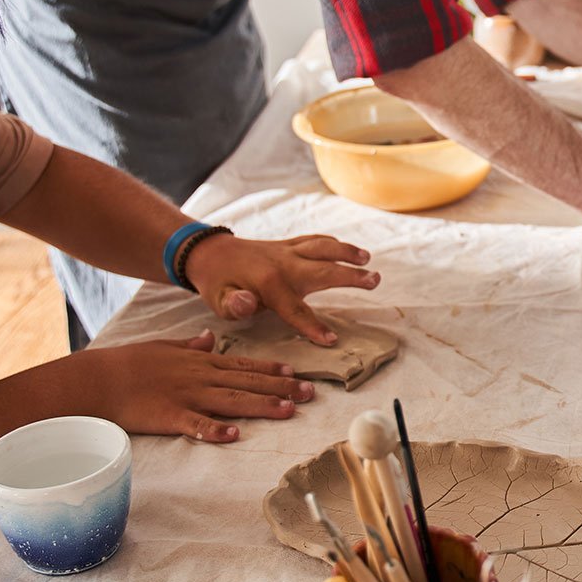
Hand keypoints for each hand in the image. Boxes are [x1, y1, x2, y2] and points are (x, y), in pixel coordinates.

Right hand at [78, 331, 316, 442]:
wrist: (97, 378)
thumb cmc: (128, 363)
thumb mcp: (163, 345)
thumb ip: (190, 344)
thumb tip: (209, 338)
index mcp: (199, 361)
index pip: (243, 364)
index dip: (271, 369)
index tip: (296, 373)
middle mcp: (199, 376)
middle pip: (247, 382)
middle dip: (280, 388)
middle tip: (310, 395)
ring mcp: (186, 395)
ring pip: (231, 401)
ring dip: (261, 406)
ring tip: (288, 411)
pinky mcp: (168, 416)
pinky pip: (195, 425)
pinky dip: (215, 430)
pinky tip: (235, 436)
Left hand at [183, 233, 378, 345]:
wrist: (207, 252)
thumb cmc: (215, 284)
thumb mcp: (217, 302)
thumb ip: (234, 305)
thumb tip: (247, 302)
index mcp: (269, 283)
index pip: (297, 310)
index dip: (314, 327)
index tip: (332, 340)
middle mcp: (283, 263)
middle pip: (323, 270)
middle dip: (350, 276)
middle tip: (374, 280)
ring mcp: (287, 251)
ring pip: (323, 248)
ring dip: (347, 252)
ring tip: (368, 259)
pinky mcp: (287, 244)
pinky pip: (314, 240)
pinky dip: (332, 243)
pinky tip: (346, 249)